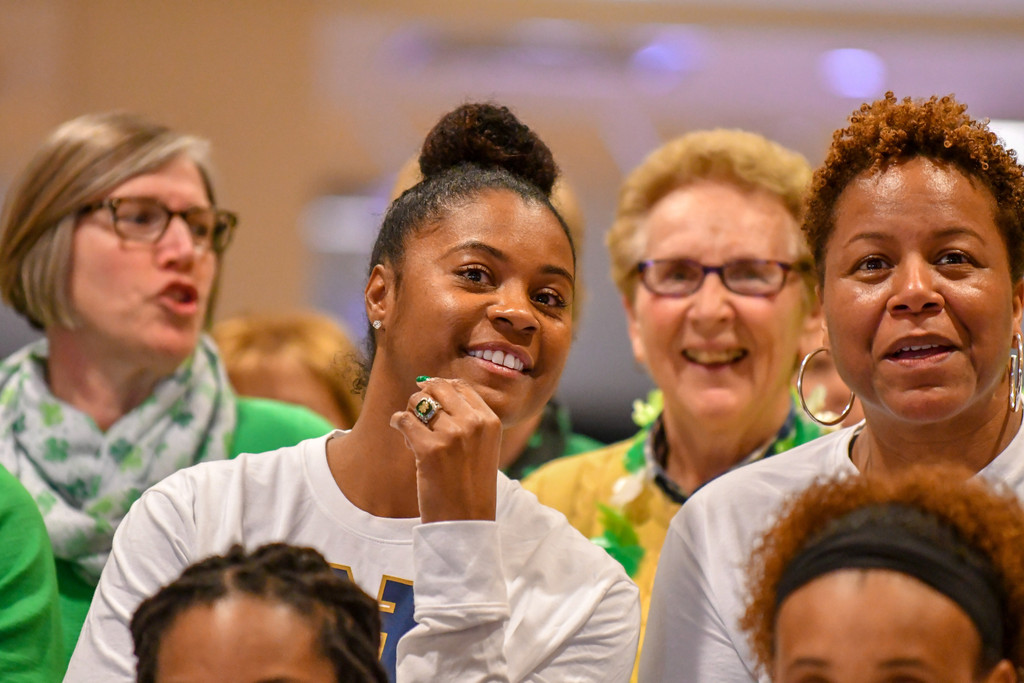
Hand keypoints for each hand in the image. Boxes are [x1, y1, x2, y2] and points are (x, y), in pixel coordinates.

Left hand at [390, 377, 501, 522]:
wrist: (466, 522)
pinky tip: (405, 439)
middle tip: (420, 421)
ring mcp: (453, 435)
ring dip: (411, 415)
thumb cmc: (470, 486)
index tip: (429, 399)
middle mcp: (474, 423)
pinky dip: (398, 424)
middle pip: (438, 389)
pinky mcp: (430, 449)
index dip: (440, 389)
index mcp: (490, 421)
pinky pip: (404, 420)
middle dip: (423, 399)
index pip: (461, 386)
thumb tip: (429, 385)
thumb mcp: (482, 447)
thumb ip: (466, 418)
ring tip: (415, 437)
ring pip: (418, 403)